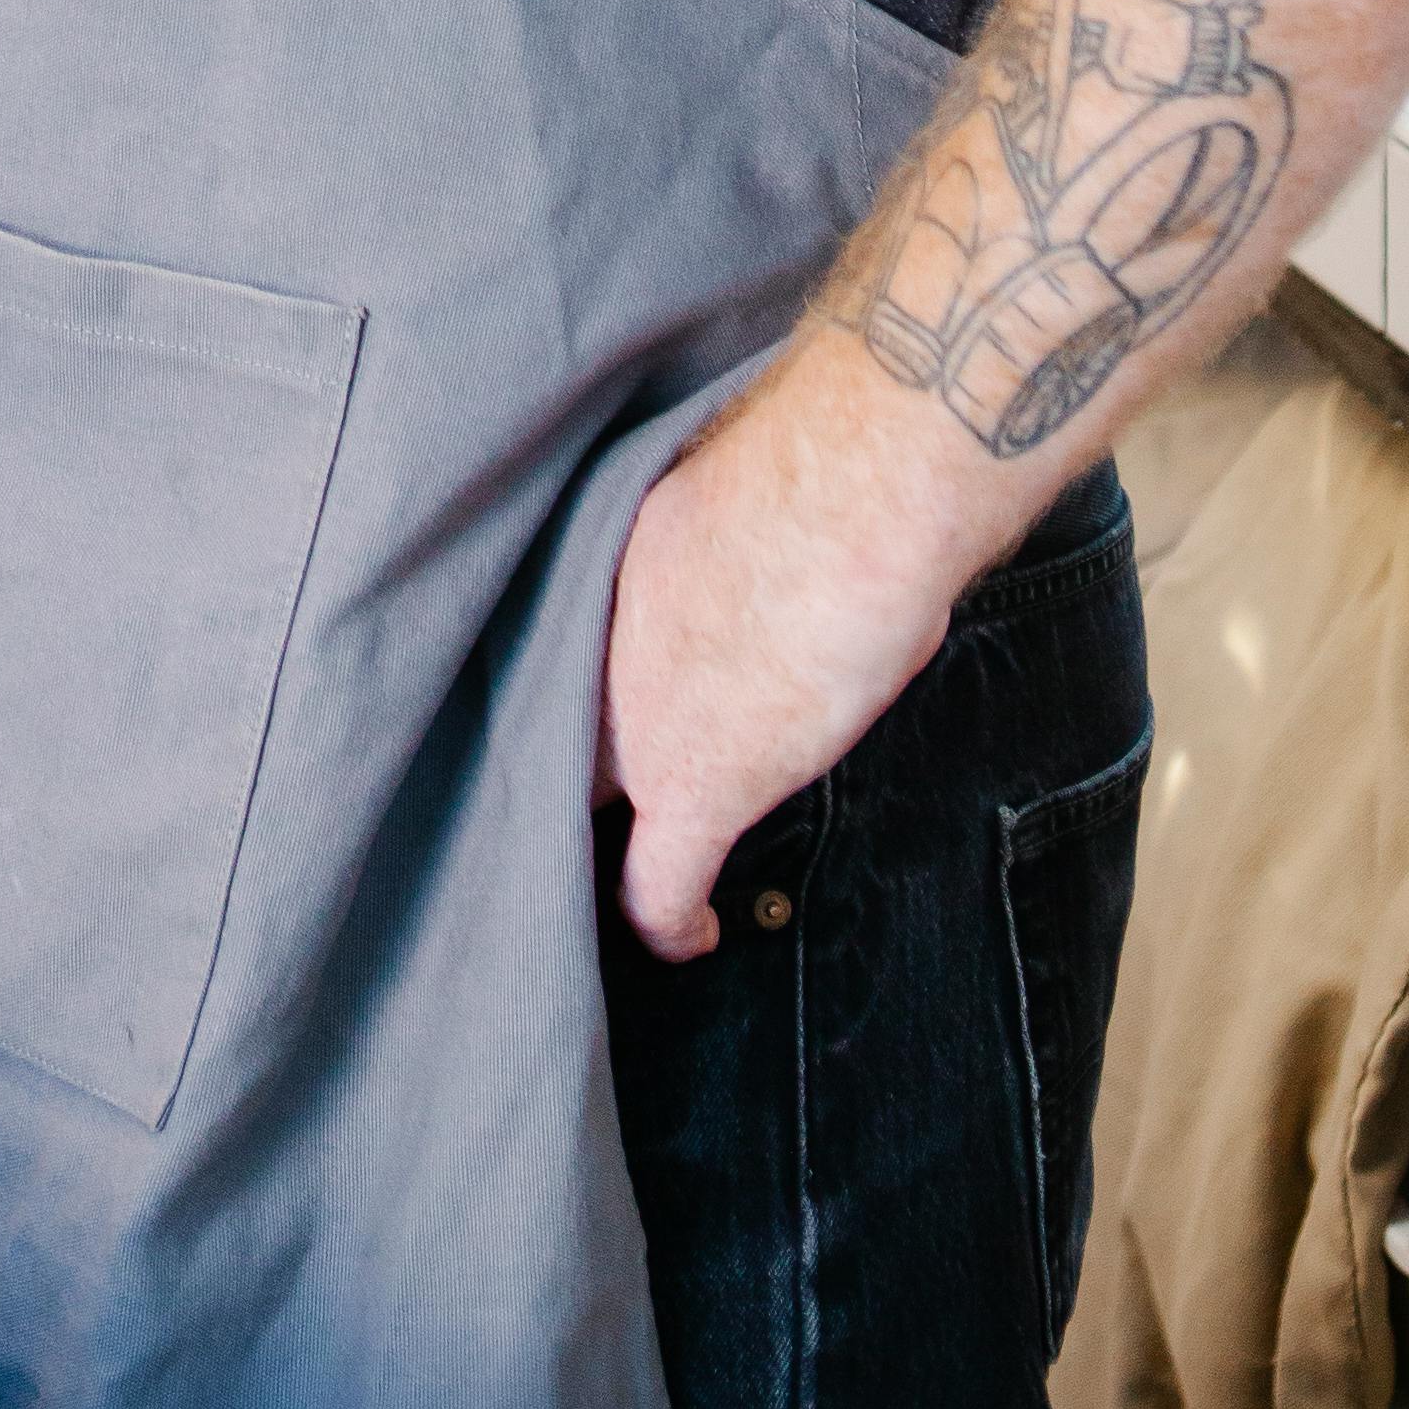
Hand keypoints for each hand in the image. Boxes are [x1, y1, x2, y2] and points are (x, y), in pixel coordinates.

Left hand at [597, 353, 971, 963]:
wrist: (855, 487)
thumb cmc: (828, 472)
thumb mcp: (743, 512)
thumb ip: (726, 564)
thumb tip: (765, 581)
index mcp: (607, 569)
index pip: (562, 654)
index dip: (577, 693)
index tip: (599, 710)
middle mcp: (596, 645)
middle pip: (553, 729)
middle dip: (570, 764)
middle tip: (602, 800)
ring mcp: (633, 721)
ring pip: (594, 803)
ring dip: (619, 834)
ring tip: (638, 862)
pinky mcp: (690, 787)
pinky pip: (656, 885)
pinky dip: (669, 921)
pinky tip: (692, 936)